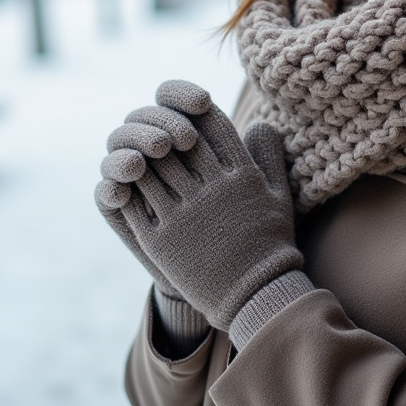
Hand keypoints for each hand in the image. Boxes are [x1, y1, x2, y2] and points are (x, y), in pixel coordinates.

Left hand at [114, 80, 301, 330]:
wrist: (255, 295)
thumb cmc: (269, 242)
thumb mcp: (280, 195)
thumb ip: (269, 156)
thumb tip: (261, 122)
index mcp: (241, 176)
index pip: (212, 124)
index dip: (196, 111)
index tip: (188, 111)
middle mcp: (212, 191)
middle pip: (177, 140)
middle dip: (165, 127)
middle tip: (156, 125)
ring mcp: (185, 215)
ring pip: (152, 167)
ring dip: (142, 154)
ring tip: (138, 149)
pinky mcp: (162, 238)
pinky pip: (136, 201)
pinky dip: (128, 186)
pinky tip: (126, 180)